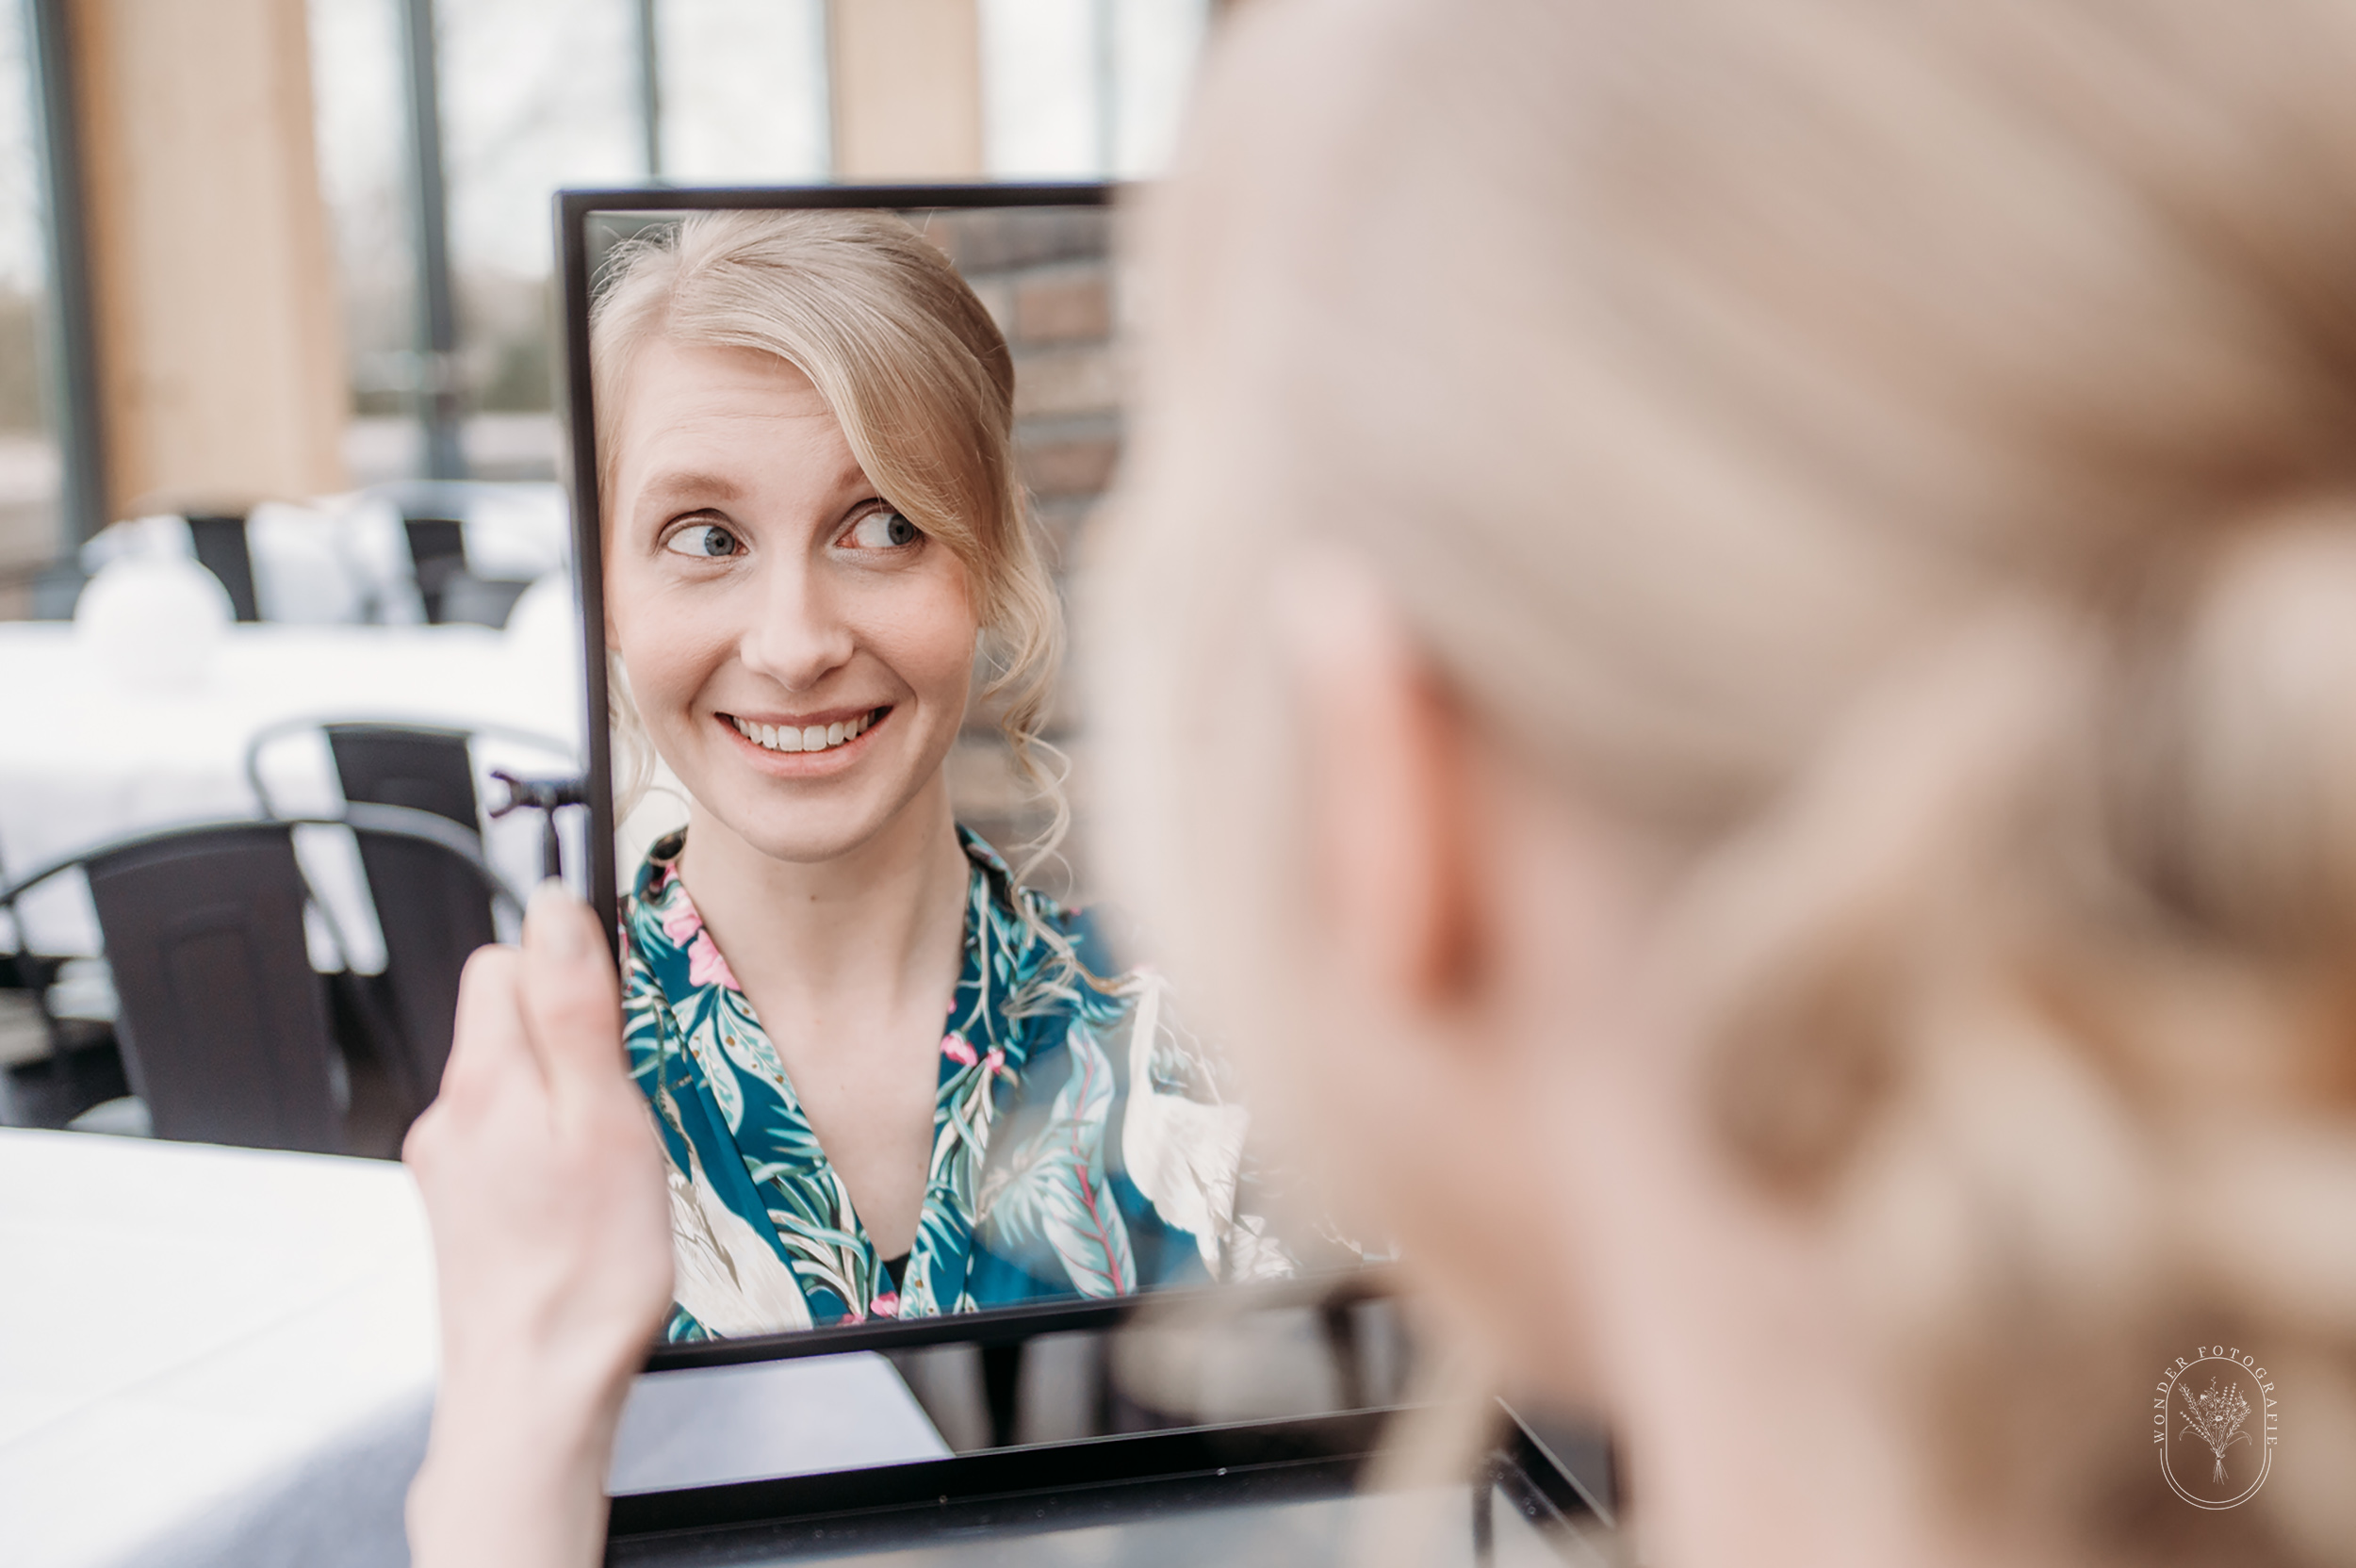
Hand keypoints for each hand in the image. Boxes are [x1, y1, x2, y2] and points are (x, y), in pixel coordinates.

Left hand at [403, 881, 674, 1567]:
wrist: (537, 1389)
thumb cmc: (588, 1270)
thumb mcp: (606, 1119)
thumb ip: (575, 1009)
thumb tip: (554, 908)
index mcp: (487, 1079)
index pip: (506, 957)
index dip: (568, 968)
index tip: (616, 1015)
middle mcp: (451, 1113)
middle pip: (504, 1016)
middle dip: (567, 1035)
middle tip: (620, 1099)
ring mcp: (449, 1162)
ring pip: (511, 1079)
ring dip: (561, 1096)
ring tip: (608, 1159)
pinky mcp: (459, 1206)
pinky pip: (506, 1136)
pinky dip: (547, 1147)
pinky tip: (582, 1197)